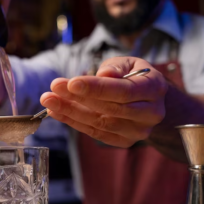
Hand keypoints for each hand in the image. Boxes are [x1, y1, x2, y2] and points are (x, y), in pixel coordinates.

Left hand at [40, 57, 167, 147]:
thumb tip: (104, 74)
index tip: (70, 83)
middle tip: (52, 89)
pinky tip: (56, 112)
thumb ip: (115, 67)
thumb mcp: (128, 62)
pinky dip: (73, 122)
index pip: (123, 91)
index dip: (95, 88)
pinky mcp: (124, 141)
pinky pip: (95, 133)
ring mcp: (138, 131)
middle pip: (109, 109)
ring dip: (70, 112)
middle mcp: (150, 113)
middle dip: (77, 99)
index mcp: (154, 89)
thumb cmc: (134, 75)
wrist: (148, 99)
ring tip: (49, 100)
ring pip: (100, 123)